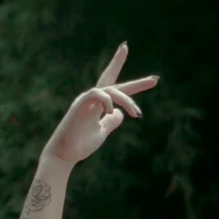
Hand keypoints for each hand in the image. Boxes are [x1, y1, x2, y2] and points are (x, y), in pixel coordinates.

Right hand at [41, 43, 157, 167]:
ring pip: (111, 90)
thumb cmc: (80, 145)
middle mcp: (92, 98)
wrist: (65, 155)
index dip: (135, 84)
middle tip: (147, 68)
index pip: (117, 88)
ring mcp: (86, 100)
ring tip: (137, 114)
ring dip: (126, 100)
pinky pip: (97, 94)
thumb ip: (111, 121)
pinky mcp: (80, 104)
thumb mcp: (102, 132)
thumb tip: (120, 113)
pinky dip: (108, 101)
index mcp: (99, 104)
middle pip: (110, 77)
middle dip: (119, 63)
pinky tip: (110, 112)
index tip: (154, 80)